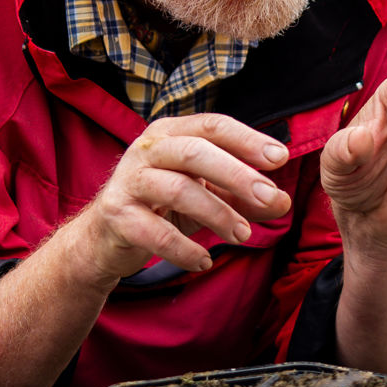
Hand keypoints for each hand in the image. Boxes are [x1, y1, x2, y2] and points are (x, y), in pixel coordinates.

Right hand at [70, 113, 290, 285]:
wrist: (104, 237)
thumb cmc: (160, 206)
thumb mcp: (205, 194)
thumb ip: (242, 195)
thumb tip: (282, 202)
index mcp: (171, 133)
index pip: (213, 126)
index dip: (248, 139)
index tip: (280, 158)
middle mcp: (147, 150)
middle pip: (195, 152)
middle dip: (237, 174)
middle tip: (271, 198)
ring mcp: (129, 181)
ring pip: (178, 190)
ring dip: (218, 214)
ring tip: (242, 235)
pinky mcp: (117, 216)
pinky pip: (156, 232)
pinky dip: (185, 249)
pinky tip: (204, 261)